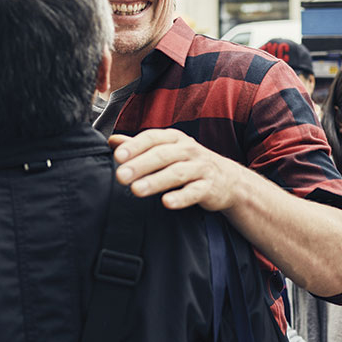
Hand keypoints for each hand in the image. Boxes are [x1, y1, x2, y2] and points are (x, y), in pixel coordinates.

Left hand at [109, 129, 241, 210]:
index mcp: (174, 138)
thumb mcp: (166, 150)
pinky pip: (194, 192)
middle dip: (140, 165)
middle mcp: (188, 150)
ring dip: (155, 181)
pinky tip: (166, 203)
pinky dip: (181, 197)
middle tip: (121, 176)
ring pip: (176, 173)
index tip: (118, 156)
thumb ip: (140, 146)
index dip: (135, 146)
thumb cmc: (189, 162)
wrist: (228, 179)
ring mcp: (200, 168)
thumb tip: (112, 141)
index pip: (152, 138)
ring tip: (136, 190)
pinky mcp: (209, 187)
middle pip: (162, 155)